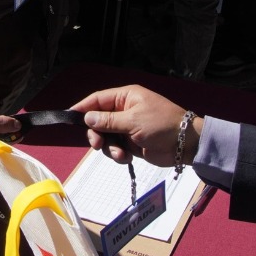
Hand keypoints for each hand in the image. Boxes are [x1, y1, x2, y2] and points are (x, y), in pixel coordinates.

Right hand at [72, 85, 202, 168]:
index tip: (70, 117)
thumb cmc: (161, 124)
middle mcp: (124, 111)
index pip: (98, 99)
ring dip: (109, 147)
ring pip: (106, 137)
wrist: (185, 144)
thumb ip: (108, 120)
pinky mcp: (132, 143)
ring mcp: (127, 128)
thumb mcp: (133, 120)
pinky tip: (126, 157)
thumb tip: (86, 117)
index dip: (83, 108)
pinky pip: (116, 148)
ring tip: (120, 153)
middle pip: (98, 121)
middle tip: (97, 144)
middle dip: (97, 134)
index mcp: (125, 97)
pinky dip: (118, 154)